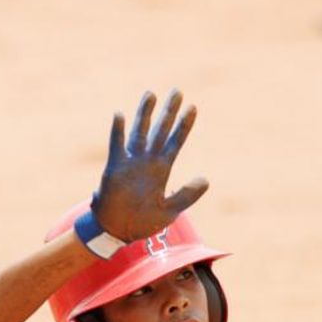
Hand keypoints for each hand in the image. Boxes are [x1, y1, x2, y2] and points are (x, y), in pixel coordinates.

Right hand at [90, 90, 209, 242]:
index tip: (193, 108)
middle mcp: (148, 162)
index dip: (184, 126)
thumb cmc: (143, 222)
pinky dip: (118, 131)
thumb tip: (206, 180)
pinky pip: (116, 146)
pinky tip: (120, 115)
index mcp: (162, 170)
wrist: (119, 231)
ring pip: (140, 132)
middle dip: (169, 112)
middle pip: (160, 131)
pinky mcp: (115, 168)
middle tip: (177, 91)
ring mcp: (131, 163)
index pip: (176, 142)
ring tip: (151, 94)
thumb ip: (187, 195)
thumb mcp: (170, 210)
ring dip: (145, 114)